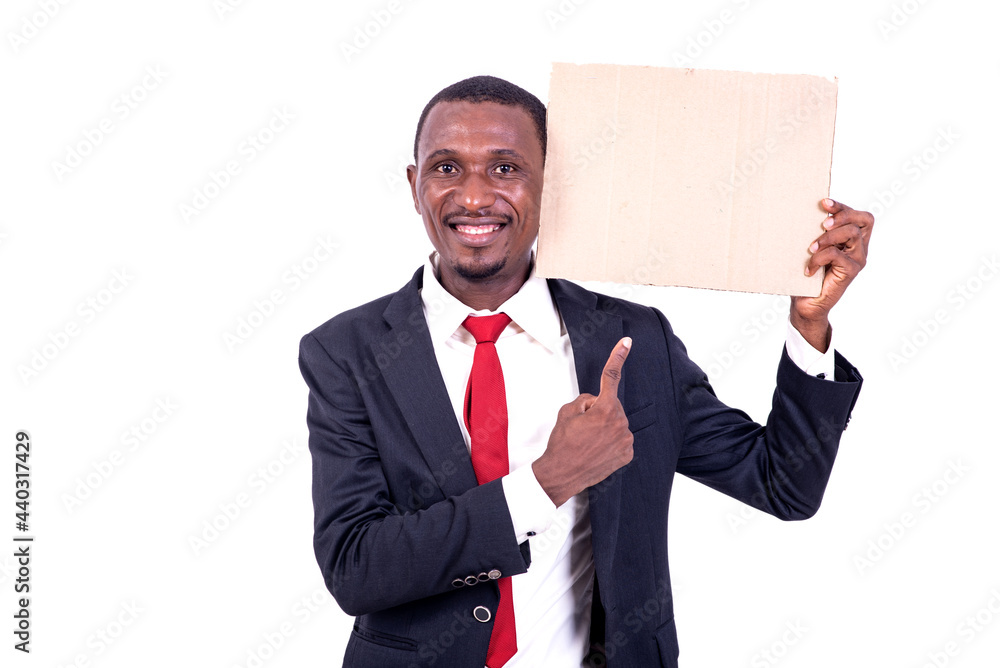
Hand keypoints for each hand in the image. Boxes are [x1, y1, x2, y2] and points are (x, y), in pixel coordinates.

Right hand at [532, 337, 633, 507]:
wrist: (561, 474)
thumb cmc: (562, 443)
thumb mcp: (566, 411)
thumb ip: (585, 399)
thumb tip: (595, 402)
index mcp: (605, 409)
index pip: (611, 377)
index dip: (618, 357)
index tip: (626, 343)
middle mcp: (620, 424)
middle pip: (612, 406)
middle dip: (599, 411)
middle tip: (582, 428)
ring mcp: (626, 441)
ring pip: (617, 423)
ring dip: (605, 427)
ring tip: (588, 442)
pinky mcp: (627, 454)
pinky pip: (621, 439)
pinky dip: (610, 441)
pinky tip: (597, 450)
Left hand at [791, 198, 874, 350]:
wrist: (806, 303)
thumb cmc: (807, 274)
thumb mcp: (813, 249)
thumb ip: (817, 233)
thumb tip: (804, 212)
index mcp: (853, 240)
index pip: (860, 216)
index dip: (844, 207)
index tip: (823, 202)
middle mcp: (860, 248)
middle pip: (863, 220)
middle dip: (842, 215)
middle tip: (822, 223)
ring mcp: (857, 260)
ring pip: (852, 234)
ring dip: (828, 236)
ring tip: (811, 247)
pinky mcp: (850, 271)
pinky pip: (836, 254)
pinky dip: (819, 258)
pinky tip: (808, 269)